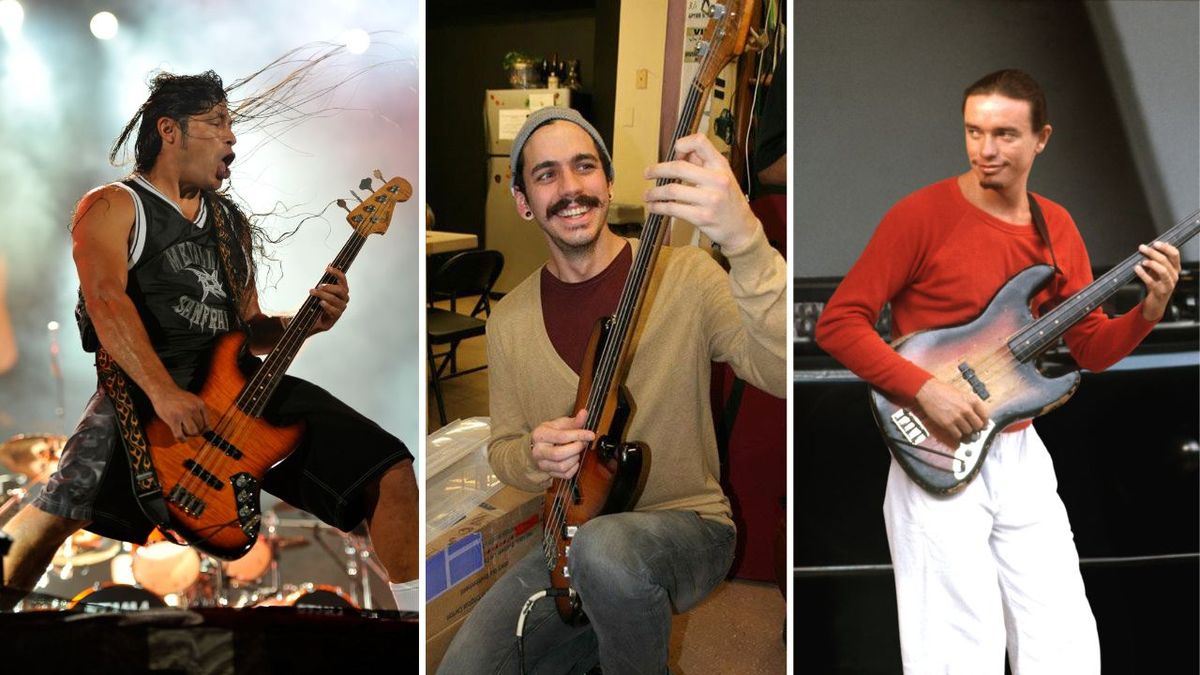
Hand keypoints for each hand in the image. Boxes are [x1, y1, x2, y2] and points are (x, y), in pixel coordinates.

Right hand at [150, 385, 209, 441]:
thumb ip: (201, 413)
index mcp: (200, 404)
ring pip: (192, 432)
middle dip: (195, 432)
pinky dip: (182, 439)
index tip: (198, 430)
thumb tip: (208, 430)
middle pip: (200, 428)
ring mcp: (183, 414)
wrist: (163, 391)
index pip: (207, 423)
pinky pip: (180, 435)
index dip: (203, 429)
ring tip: (184, 432)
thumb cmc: (178, 398)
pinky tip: (181, 438)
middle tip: (189, 430)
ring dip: (189, 435)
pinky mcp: (173, 420)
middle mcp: (193, 409)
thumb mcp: (194, 401)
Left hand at [311, 266, 349, 332]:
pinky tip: (321, 303)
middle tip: (319, 286)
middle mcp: (343, 298)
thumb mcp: (322, 290)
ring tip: (314, 293)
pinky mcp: (336, 317)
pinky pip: (334, 311)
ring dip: (323, 295)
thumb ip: (326, 280)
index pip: (343, 280)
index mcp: (341, 290)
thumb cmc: (320, 303)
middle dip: (329, 287)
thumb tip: (329, 265)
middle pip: (341, 290)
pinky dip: (327, 306)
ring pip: (335, 299)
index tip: (328, 268)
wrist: (314, 319)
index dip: (337, 273)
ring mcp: (340, 308)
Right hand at [530, 409, 595, 479]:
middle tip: (582, 443)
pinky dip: (574, 468)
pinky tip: (574, 460)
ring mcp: (542, 464)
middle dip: (576, 448)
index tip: (590, 434)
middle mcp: (538, 451)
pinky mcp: (548, 473)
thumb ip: (573, 421)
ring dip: (575, 458)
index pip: (561, 436)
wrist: (536, 447)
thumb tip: (584, 413)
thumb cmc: (549, 434)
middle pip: (559, 454)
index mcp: (540, 435)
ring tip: (576, 451)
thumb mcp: (559, 424)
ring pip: (562, 466)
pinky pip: (565, 475)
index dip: (578, 435)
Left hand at [642, 133, 758, 251]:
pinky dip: (659, 207)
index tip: (675, 153)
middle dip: (658, 170)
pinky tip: (654, 207)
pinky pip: (673, 209)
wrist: (741, 227)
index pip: (700, 142)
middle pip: (679, 167)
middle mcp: (717, 180)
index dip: (683, 144)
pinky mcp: (702, 217)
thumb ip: (701, 161)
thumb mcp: (720, 174)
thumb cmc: (727, 198)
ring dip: (655, 193)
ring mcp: (710, 200)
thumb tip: (680, 150)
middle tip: (647, 174)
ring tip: (647, 195)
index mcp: (720, 165)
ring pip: (672, 190)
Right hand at [913, 378, 988, 442]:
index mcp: (972, 400)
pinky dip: (957, 434)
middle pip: (978, 426)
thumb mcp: (961, 394)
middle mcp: (966, 409)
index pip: (985, 416)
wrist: (928, 390)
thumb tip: (976, 416)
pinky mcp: (948, 424)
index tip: (982, 425)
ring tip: (960, 427)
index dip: (984, 422)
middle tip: (971, 427)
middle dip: (975, 428)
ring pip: (968, 431)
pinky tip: (954, 430)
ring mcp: (957, 417)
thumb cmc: (942, 390)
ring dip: (965, 431)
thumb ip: (970, 404)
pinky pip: (958, 435)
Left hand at [1135, 241, 1180, 321]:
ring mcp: (1168, 284)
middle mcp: (1174, 276)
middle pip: (1166, 260)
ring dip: (1152, 263)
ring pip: (1163, 270)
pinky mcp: (1160, 292)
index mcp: (1175, 268)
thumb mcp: (1158, 271)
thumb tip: (1159, 244)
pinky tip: (1137, 269)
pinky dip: (1143, 274)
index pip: (1175, 254)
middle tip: (1143, 248)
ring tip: (1142, 261)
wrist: (1156, 303)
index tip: (1155, 243)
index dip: (1165, 247)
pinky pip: (1151, 281)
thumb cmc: (1157, 285)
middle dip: (1153, 253)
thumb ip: (1159, 259)